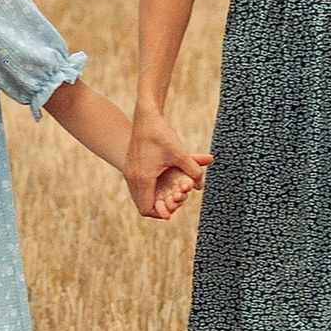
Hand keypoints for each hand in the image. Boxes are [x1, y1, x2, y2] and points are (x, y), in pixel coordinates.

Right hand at [123, 101, 198, 225]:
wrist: (145, 116)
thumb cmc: (161, 133)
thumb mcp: (179, 152)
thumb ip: (192, 169)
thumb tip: (201, 185)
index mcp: (143, 178)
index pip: (146, 208)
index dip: (160, 213)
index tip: (173, 210)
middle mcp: (133, 178)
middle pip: (142, 205)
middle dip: (158, 207)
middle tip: (173, 204)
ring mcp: (129, 172)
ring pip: (138, 196)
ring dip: (152, 199)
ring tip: (168, 197)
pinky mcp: (130, 167)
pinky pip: (136, 187)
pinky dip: (147, 190)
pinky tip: (160, 185)